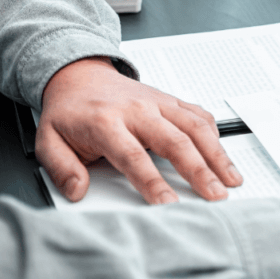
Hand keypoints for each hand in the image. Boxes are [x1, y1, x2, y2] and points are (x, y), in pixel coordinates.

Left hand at [36, 57, 242, 203]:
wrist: (79, 75)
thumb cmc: (69, 111)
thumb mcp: (48, 141)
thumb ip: (62, 168)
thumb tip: (77, 191)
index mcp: (106, 122)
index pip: (134, 156)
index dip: (152, 182)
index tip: (167, 203)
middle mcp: (137, 110)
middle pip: (176, 142)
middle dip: (200, 171)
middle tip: (216, 195)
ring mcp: (158, 102)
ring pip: (195, 128)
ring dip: (217, 155)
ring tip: (231, 179)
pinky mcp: (171, 100)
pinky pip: (199, 114)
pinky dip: (215, 135)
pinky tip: (223, 154)